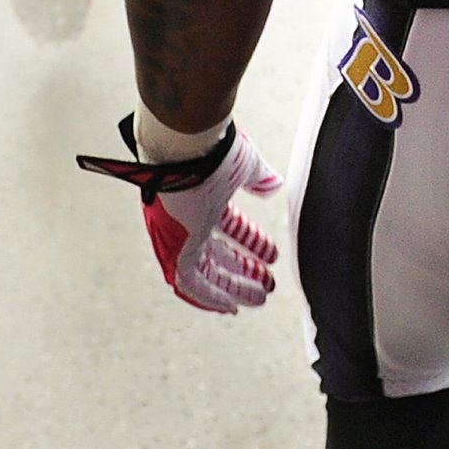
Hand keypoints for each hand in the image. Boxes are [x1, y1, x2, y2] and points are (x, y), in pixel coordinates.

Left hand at [77, 116, 282, 313]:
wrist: (185, 142)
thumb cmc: (212, 147)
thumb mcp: (245, 164)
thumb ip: (259, 178)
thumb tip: (274, 186)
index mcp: (202, 195)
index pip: (227, 225)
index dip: (250, 239)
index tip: (270, 254)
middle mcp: (186, 218)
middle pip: (216, 252)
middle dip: (244, 269)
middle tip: (268, 282)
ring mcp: (178, 233)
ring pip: (205, 272)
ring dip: (233, 286)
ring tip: (261, 297)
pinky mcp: (175, 246)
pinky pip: (190, 282)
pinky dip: (211, 296)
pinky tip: (232, 306)